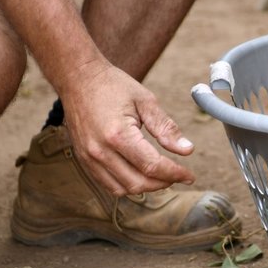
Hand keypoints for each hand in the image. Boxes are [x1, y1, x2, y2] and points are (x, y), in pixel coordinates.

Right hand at [60, 61, 195, 195]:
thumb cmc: (113, 86)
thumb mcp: (145, 101)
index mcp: (117, 134)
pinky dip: (127, 185)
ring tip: (161, 176)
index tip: (189, 175)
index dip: (174, 173)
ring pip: (122, 189)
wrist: (78, 79)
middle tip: (177, 175)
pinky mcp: (83, 160)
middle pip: (137, 183)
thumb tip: (187, 150)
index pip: (151, 166)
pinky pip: (108, 184)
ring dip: (146, 187)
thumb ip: (166, 128)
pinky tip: (140, 174)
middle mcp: (100, 151)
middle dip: (163, 183)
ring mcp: (89, 157)